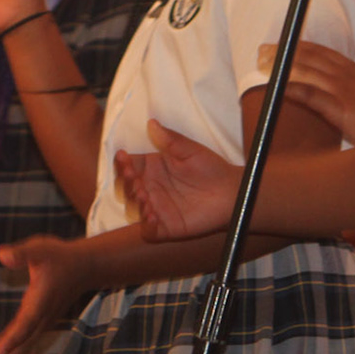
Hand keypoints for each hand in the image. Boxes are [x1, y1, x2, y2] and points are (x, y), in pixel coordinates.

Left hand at [0, 235, 90, 353]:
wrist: (82, 268)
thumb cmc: (59, 257)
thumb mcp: (39, 248)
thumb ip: (21, 253)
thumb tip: (3, 254)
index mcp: (40, 302)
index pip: (25, 324)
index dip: (12, 339)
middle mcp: (42, 317)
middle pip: (22, 343)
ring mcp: (42, 322)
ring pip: (22, 345)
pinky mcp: (39, 322)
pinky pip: (23, 340)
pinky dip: (8, 347)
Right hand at [115, 120, 238, 241]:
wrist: (232, 193)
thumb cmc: (212, 168)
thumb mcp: (190, 150)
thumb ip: (170, 139)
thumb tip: (152, 123)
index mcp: (152, 168)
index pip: (128, 165)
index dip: (122, 162)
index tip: (123, 157)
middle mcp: (150, 188)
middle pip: (126, 186)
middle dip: (124, 182)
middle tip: (133, 178)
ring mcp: (157, 208)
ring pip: (133, 208)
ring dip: (133, 202)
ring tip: (144, 197)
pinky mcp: (167, 227)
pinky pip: (150, 230)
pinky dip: (146, 226)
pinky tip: (152, 216)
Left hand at [269, 42, 354, 152]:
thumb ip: (354, 89)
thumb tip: (339, 92)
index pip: (322, 51)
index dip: (299, 46)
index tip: (282, 43)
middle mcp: (346, 74)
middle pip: (308, 55)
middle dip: (283, 50)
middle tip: (262, 49)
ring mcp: (343, 89)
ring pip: (305, 69)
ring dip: (280, 65)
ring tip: (261, 64)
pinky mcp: (340, 106)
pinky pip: (309, 93)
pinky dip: (291, 87)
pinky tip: (276, 85)